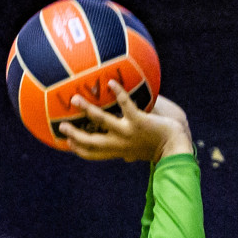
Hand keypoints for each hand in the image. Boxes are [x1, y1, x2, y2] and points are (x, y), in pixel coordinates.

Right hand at [58, 82, 193, 162]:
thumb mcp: (140, 150)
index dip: (77, 149)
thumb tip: (125, 153)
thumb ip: (129, 148)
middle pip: (91, 142)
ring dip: (87, 110)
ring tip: (75, 98)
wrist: (176, 147)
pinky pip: (126, 105)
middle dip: (74, 135)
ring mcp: (128, 133)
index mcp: (118, 151)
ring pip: (102, 121)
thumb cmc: (159, 147)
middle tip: (61, 126)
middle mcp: (119, 144)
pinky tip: (111, 82)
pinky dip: (118, 93)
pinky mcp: (139, 122)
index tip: (65, 143)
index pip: (93, 154)